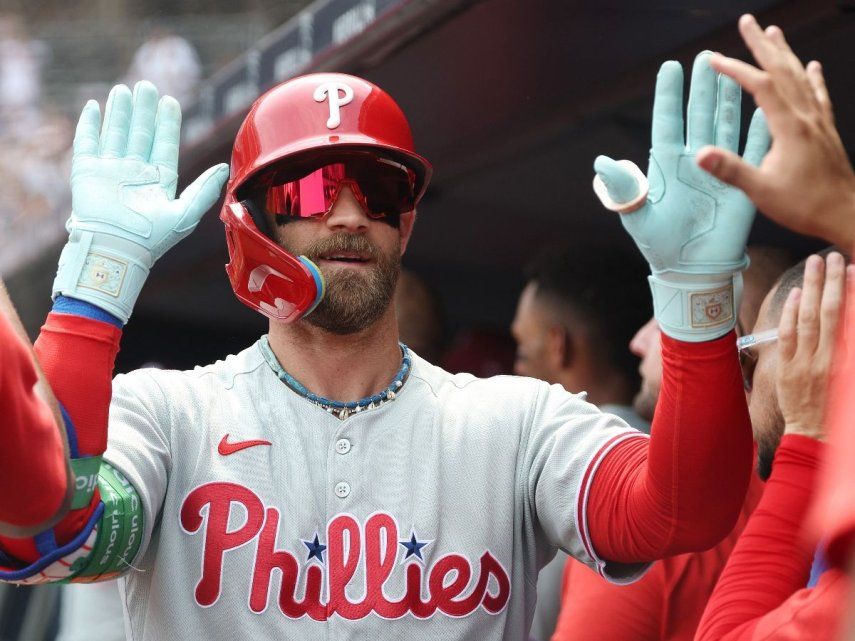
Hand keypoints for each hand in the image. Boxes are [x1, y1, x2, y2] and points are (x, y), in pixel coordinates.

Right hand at [52, 82, 228, 322]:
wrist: (117, 249)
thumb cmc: (153, 238)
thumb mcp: (186, 214)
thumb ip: (205, 190)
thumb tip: (224, 169)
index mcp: (158, 181)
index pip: (164, 144)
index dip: (167, 123)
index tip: (170, 101)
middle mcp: (135, 173)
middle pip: (140, 134)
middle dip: (143, 110)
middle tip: (147, 86)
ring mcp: (110, 172)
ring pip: (116, 134)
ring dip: (120, 112)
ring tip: (124, 90)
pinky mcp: (87, 173)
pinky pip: (88, 143)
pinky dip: (90, 125)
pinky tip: (95, 107)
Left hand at [593, 51, 769, 341]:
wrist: (690, 271)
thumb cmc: (659, 246)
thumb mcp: (636, 216)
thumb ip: (623, 188)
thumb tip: (600, 162)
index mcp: (667, 165)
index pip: (668, 121)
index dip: (670, 95)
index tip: (671, 67)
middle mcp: (693, 161)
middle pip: (700, 115)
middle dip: (704, 87)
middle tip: (708, 57)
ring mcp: (719, 170)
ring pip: (726, 125)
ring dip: (730, 100)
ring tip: (733, 72)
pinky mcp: (741, 184)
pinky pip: (752, 152)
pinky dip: (758, 132)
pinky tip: (762, 111)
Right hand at [697, 15, 854, 249]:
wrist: (847, 214)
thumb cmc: (805, 205)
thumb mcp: (761, 191)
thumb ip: (730, 170)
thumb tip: (700, 154)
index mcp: (789, 127)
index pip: (761, 87)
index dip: (737, 70)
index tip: (715, 59)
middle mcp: (807, 117)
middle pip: (783, 70)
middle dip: (762, 45)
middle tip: (748, 22)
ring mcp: (819, 122)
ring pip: (801, 77)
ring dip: (786, 53)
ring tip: (774, 33)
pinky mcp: (826, 132)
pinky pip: (819, 95)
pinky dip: (814, 77)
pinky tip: (813, 67)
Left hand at [777, 252, 849, 439]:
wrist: (817, 435)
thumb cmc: (840, 406)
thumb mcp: (849, 377)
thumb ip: (849, 345)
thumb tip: (847, 317)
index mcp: (850, 360)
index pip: (852, 318)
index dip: (852, 293)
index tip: (853, 269)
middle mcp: (833, 358)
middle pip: (834, 312)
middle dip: (833, 281)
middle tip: (832, 256)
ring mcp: (809, 363)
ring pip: (811, 318)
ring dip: (812, 288)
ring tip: (814, 264)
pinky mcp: (789, 369)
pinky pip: (790, 336)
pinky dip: (792, 313)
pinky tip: (797, 293)